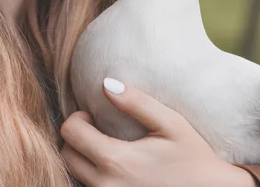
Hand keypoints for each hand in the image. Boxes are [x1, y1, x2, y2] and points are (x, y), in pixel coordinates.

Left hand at [60, 78, 256, 186]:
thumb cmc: (192, 157)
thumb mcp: (170, 123)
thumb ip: (136, 103)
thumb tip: (106, 83)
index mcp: (116, 162)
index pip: (71, 133)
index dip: (78, 117)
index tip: (94, 114)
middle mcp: (106, 186)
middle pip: (67, 155)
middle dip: (76, 136)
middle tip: (97, 127)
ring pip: (75, 174)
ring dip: (83, 156)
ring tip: (106, 144)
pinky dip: (93, 173)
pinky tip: (113, 165)